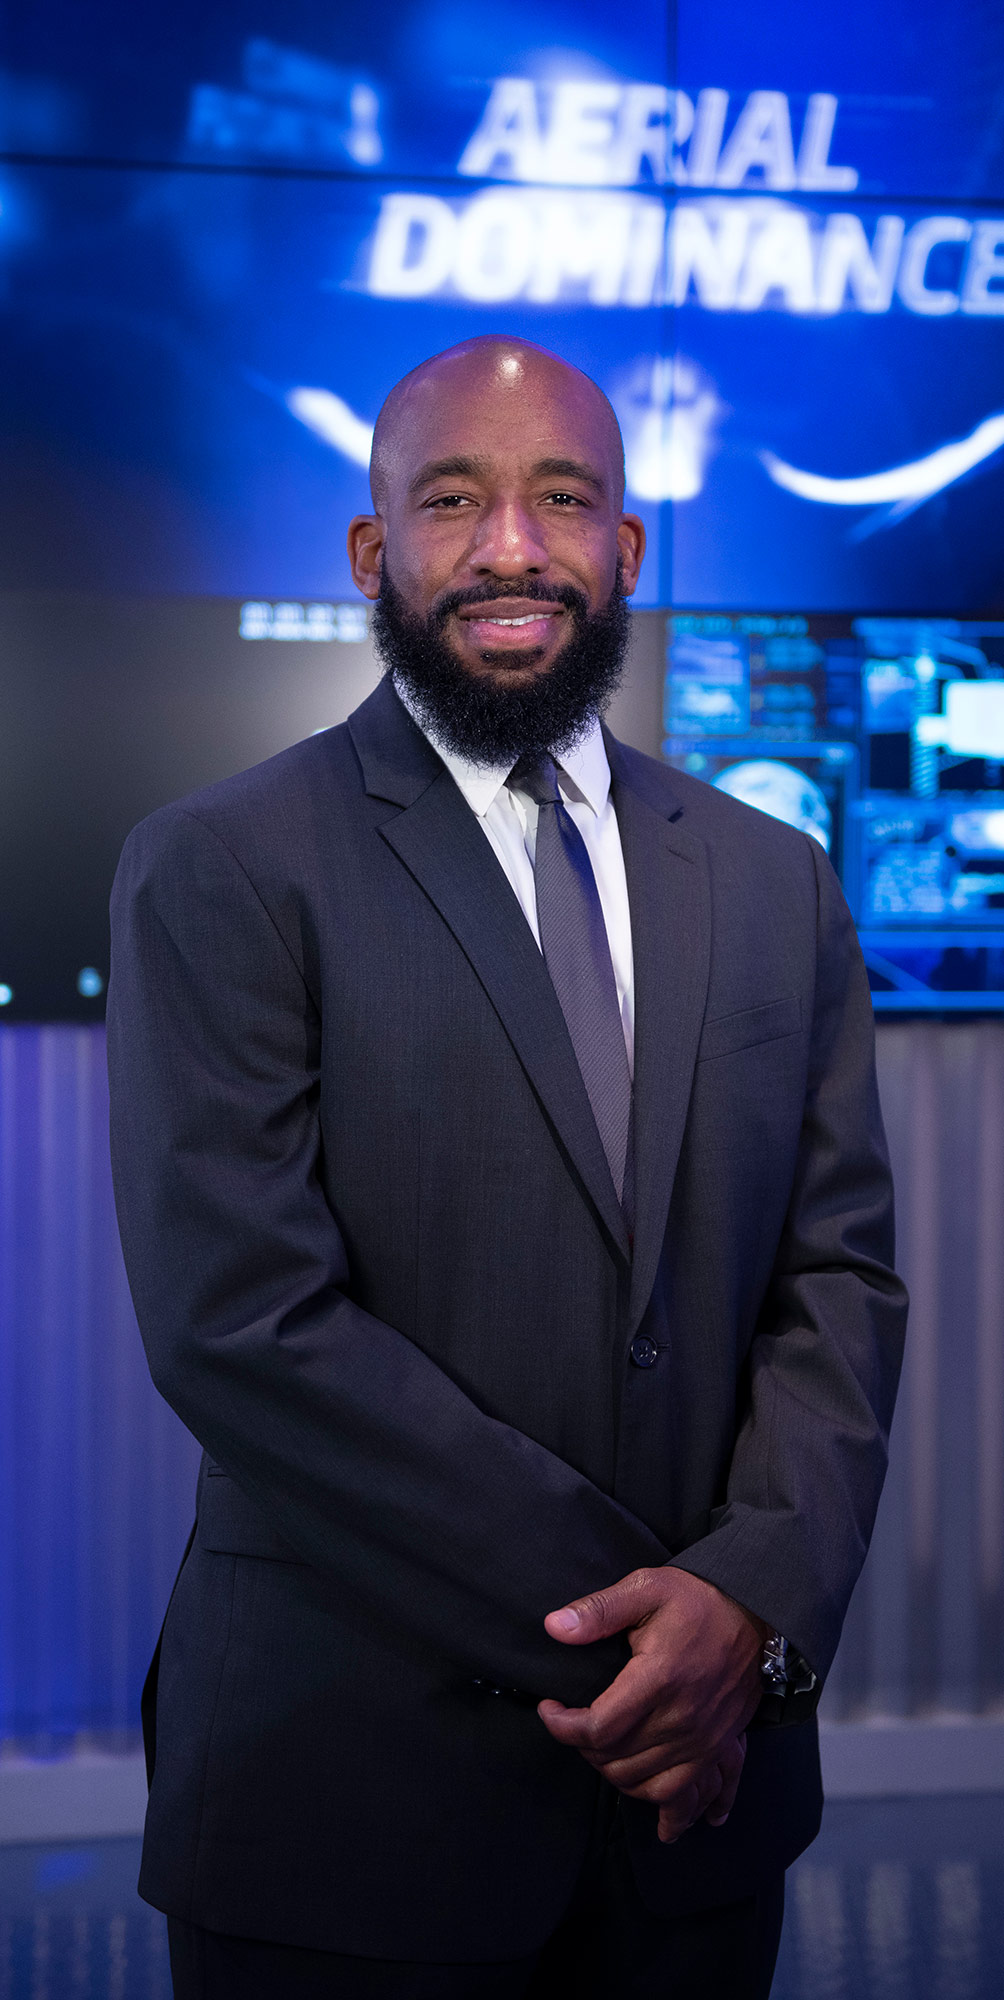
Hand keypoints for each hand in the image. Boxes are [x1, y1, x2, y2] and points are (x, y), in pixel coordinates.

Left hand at [538, 1567, 766, 1842]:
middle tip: (574, 1722)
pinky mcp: (718, 1747)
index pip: (599, 1727)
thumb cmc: (697, 1599)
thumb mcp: (646, 1588)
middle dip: (584, 1747)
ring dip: (614, 1774)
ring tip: (599, 1751)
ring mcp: (703, 1739)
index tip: (549, 1708)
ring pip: (645, 1783)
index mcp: (659, 1678)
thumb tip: (553, 1626)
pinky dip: (667, 1809)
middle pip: (616, 1760)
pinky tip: (656, 1817)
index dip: (563, 1725)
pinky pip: (687, 1794)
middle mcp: (681, 1718)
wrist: (756, 1613)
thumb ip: (599, 1610)